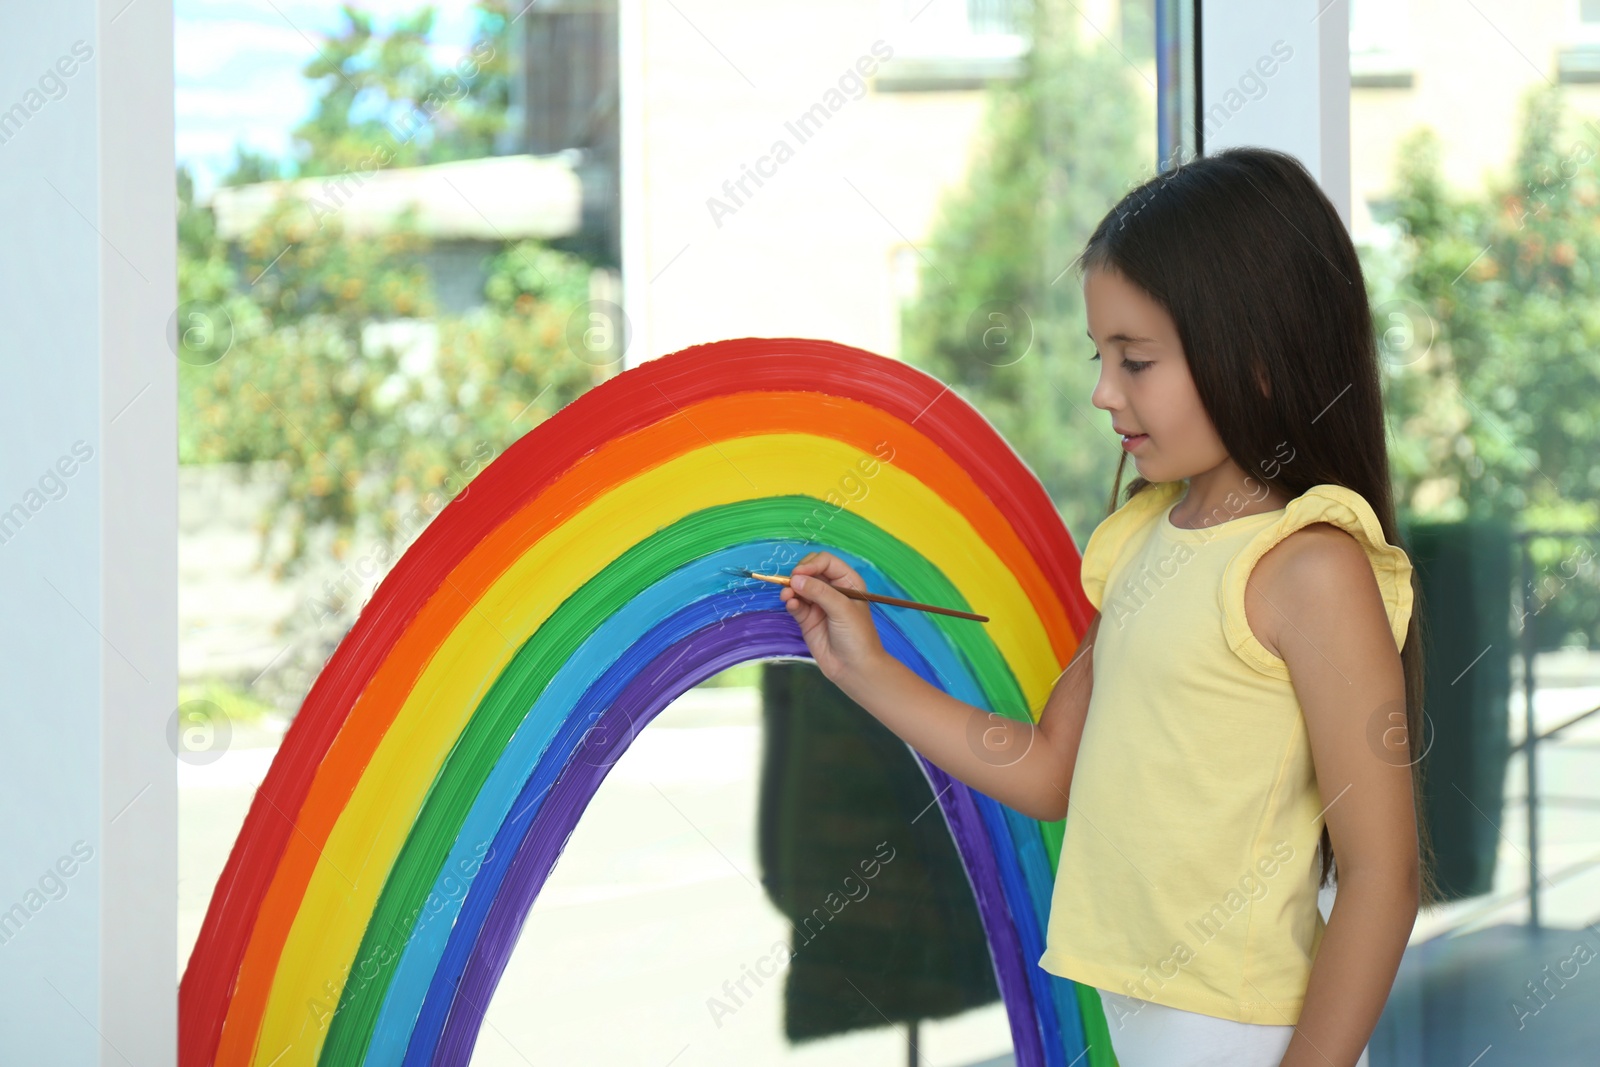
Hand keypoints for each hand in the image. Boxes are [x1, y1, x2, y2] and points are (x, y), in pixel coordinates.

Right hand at [779, 551, 886, 681]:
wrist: (855, 668)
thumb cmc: (857, 636)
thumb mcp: (842, 609)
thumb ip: (819, 592)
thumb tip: (795, 579)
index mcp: (847, 581)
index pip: (826, 562)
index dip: (811, 564)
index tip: (799, 574)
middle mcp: (832, 590)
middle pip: (810, 571)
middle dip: (799, 575)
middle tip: (791, 583)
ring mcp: (819, 604)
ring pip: (799, 587)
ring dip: (791, 589)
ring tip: (787, 596)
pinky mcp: (807, 619)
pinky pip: (795, 604)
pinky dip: (791, 602)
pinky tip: (791, 605)